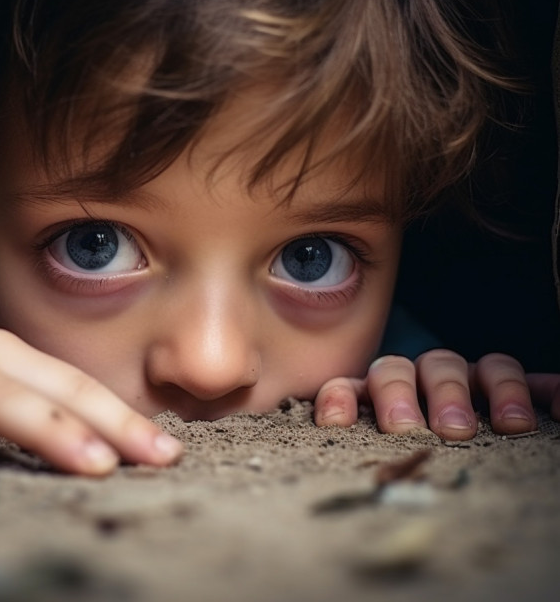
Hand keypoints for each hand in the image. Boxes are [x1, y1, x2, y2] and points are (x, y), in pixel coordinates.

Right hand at [0, 329, 183, 486]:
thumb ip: (43, 423)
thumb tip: (113, 458)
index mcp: (14, 359)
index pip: (79, 389)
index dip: (126, 419)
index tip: (169, 454)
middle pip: (51, 389)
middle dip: (104, 421)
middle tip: (150, 458)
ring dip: (41, 427)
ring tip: (87, 463)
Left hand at [313, 350, 559, 439]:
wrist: (447, 432)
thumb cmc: (398, 447)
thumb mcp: (364, 451)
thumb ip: (336, 441)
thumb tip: (282, 447)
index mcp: (368, 399)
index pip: (348, 388)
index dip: (339, 399)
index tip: (333, 421)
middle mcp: (408, 383)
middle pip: (398, 370)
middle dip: (405, 394)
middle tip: (419, 428)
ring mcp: (455, 380)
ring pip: (453, 364)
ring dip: (465, 388)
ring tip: (488, 425)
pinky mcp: (503, 387)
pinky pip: (518, 375)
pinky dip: (533, 387)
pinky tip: (551, 405)